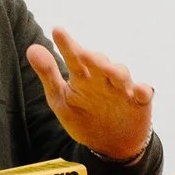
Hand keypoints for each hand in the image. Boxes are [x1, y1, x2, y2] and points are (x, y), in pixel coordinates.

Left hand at [28, 26, 153, 167]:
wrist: (110, 144)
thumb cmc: (83, 117)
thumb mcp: (60, 98)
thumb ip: (48, 74)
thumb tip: (31, 48)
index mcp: (82, 76)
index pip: (74, 57)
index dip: (66, 44)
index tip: (57, 30)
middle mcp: (102, 78)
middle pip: (100, 62)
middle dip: (93, 58)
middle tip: (83, 54)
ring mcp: (122, 89)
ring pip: (121, 74)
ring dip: (116, 71)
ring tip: (107, 70)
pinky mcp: (139, 102)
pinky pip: (143, 93)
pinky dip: (142, 90)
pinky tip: (138, 90)